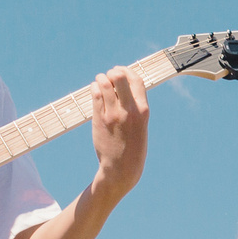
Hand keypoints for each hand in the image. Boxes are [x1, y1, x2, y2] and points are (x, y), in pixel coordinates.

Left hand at [88, 65, 149, 202]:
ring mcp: (113, 114)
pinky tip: (94, 90)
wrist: (122, 168)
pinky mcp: (99, 119)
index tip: (121, 71)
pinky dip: (94, 88)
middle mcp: (129, 110)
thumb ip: (135, 106)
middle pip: (119, 77)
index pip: (137, 80)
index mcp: (143, 111)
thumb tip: (123, 85)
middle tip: (109, 76)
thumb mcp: (141, 125)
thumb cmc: (133, 146)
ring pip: (104, 83)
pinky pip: (95, 95)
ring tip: (100, 81)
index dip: (128, 71)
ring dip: (100, 78)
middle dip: (113, 72)